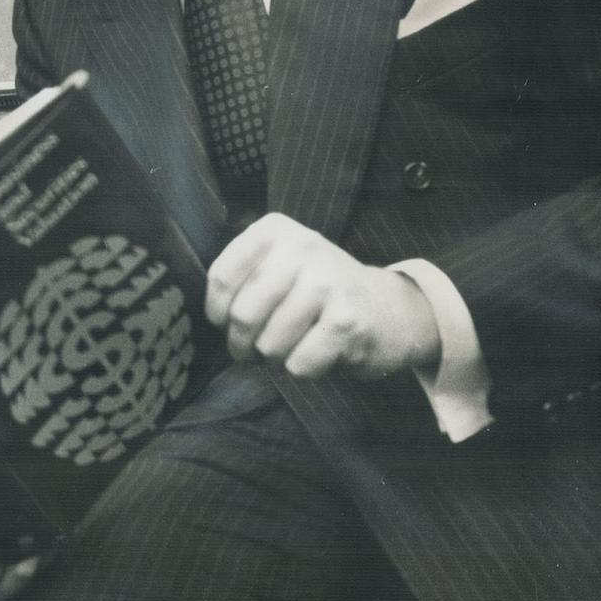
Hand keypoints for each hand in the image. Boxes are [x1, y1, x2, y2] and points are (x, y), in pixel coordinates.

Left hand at [205, 213, 440, 378]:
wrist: (391, 308)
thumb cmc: (320, 293)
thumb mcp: (279, 265)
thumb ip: (243, 279)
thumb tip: (209, 321)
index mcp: (275, 230)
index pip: (221, 278)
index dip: (217, 313)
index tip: (225, 323)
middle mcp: (302, 247)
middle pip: (242, 315)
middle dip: (242, 345)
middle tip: (252, 351)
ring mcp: (327, 282)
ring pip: (270, 344)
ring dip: (275, 360)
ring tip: (292, 347)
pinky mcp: (348, 320)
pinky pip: (299, 364)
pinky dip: (303, 370)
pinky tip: (320, 354)